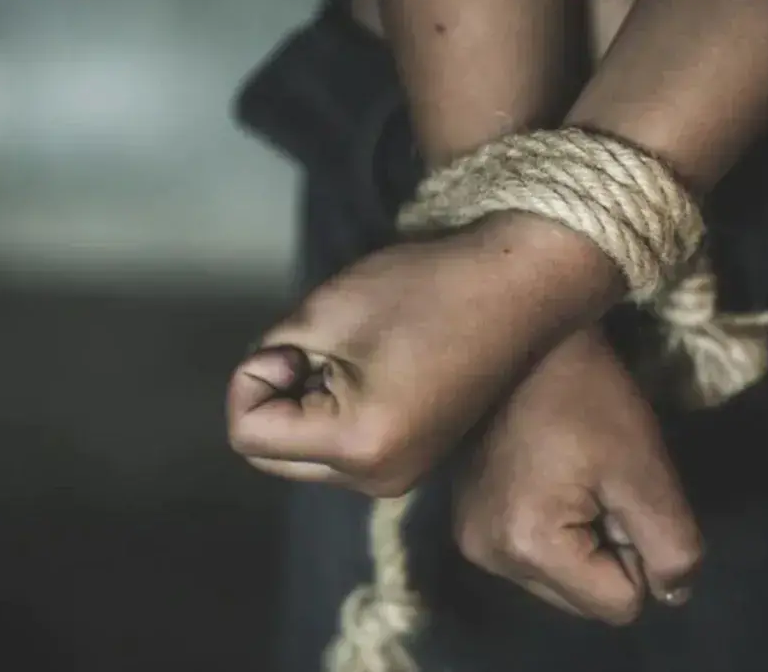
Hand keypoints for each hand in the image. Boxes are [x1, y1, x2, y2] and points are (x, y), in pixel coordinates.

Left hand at [227, 213, 622, 496]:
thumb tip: (265, 388)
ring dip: (307, 405)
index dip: (253, 380)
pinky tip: (377, 370)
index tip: (301, 342)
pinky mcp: (414, 461)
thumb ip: (269, 358)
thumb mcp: (321, 314)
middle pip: (273, 455)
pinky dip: (337, 412)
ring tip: (357, 355)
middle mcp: (377, 478)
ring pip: (305, 454)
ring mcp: (400, 476)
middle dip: (277, 399)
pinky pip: (344, 448)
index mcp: (356, 446)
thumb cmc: (423, 290)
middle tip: (321, 348)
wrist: (520, 289)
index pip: (247, 435)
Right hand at [454, 327, 701, 623]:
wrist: (522, 338)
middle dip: (605, 551)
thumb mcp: (647, 471)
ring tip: (568, 474)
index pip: (619, 604)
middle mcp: (487, 554)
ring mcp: (468, 538)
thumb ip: (673, 547)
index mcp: (529, 544)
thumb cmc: (589, 397)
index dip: (639, 555)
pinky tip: (544, 476)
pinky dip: (549, 529)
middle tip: (596, 480)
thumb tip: (671, 594)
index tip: (621, 492)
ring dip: (578, 542)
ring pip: (558, 580)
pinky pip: (528, 554)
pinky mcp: (463, 520)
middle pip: (583, 599)